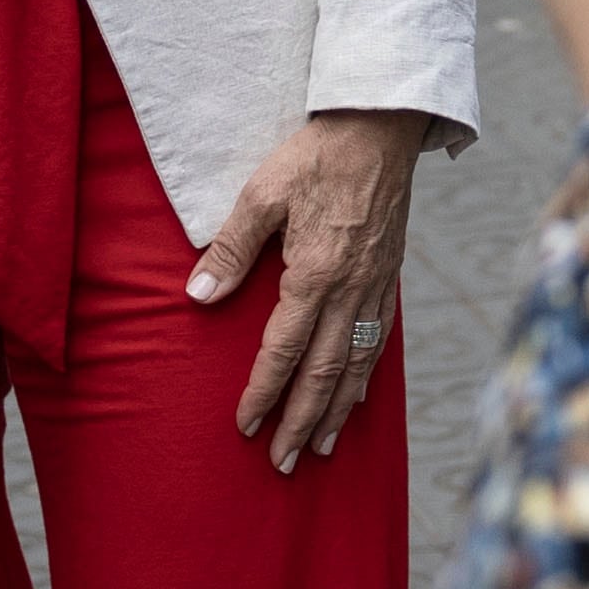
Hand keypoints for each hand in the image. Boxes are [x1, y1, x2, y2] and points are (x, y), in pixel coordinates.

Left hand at [191, 106, 431, 473]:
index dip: (263, 392)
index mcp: (315, 273)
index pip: (284, 350)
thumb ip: (231, 248)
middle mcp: (351, 288)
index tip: (245, 426)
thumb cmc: (316, 155)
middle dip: (303, 422)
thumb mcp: (262, 193)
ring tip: (324, 447)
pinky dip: (367, 375)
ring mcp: (376, 284)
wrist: (381, 126)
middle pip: (325, 372)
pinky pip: (380, 339)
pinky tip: (358, 393)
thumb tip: (198, 295)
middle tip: (284, 462)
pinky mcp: (390, 273)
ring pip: (357, 364)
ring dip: (338, 411)